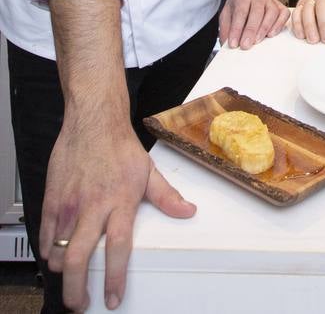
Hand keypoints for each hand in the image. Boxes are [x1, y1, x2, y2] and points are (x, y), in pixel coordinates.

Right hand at [40, 118, 194, 311]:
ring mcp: (69, 203)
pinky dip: (47, 251)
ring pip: (57, 251)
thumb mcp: (148, 170)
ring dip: (62, 271)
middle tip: (80, 302)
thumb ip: (166, 196)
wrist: (94, 120)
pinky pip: (44, 234)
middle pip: (77, 258)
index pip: (117, 247)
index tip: (113, 297)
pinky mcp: (52, 198)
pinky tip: (54, 256)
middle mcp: (92, 205)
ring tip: (69, 279)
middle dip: (76, 288)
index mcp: (120, 201)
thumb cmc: (119, 146)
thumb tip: (187, 211)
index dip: (114, 277)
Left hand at [220, 0, 288, 49]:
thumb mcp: (227, 9)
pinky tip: (272, 34)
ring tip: (257, 41)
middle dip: (251, 31)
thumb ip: (226, 26)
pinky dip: (279, 24)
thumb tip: (226, 42)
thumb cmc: (240, 0)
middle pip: (256, 13)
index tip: (233, 43)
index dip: (236, 29)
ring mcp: (271, 0)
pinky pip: (284, 14)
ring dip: (264, 28)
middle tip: (245, 45)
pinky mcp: (280, 5)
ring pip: (272, 13)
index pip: (240, 13)